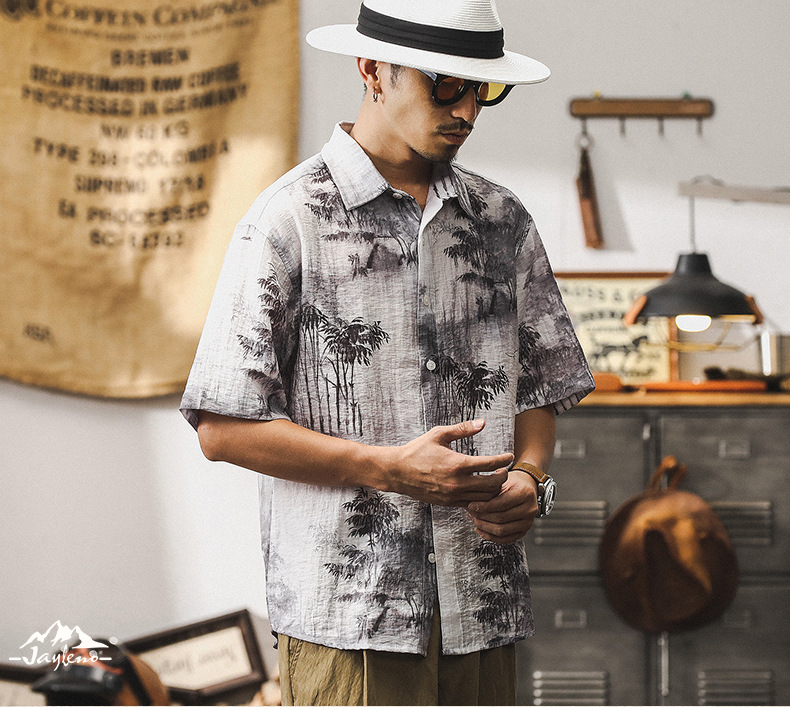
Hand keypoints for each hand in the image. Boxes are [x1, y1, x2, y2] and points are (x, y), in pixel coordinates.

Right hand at [383, 419, 512, 505]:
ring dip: (494, 489)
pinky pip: (472, 504)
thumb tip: (482, 422)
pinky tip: (481, 489)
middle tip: (505, 469)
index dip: (504, 459)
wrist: (398, 471)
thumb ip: (462, 429)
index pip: (490, 464)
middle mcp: (457, 482)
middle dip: (503, 476)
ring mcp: (453, 495)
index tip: (509, 456)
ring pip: (484, 498)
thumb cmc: (418, 450)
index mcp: (457, 464)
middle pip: (493, 484)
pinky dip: (481, 498)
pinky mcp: (448, 503)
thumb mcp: (439, 434)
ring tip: (495, 479)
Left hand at [467, 469, 538, 543]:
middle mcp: (529, 509)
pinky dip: (490, 536)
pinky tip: (481, 529)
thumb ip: (490, 492)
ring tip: (475, 519)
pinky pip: (504, 539)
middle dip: (482, 517)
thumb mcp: (503, 481)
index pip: (501, 504)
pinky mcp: (523, 532)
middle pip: (501, 518)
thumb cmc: (513, 483)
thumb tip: (473, 504)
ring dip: (484, 527)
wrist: (526, 488)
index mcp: (525, 494)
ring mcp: (528, 523)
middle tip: (471, 512)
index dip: (484, 506)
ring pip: (502, 531)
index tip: (471, 505)